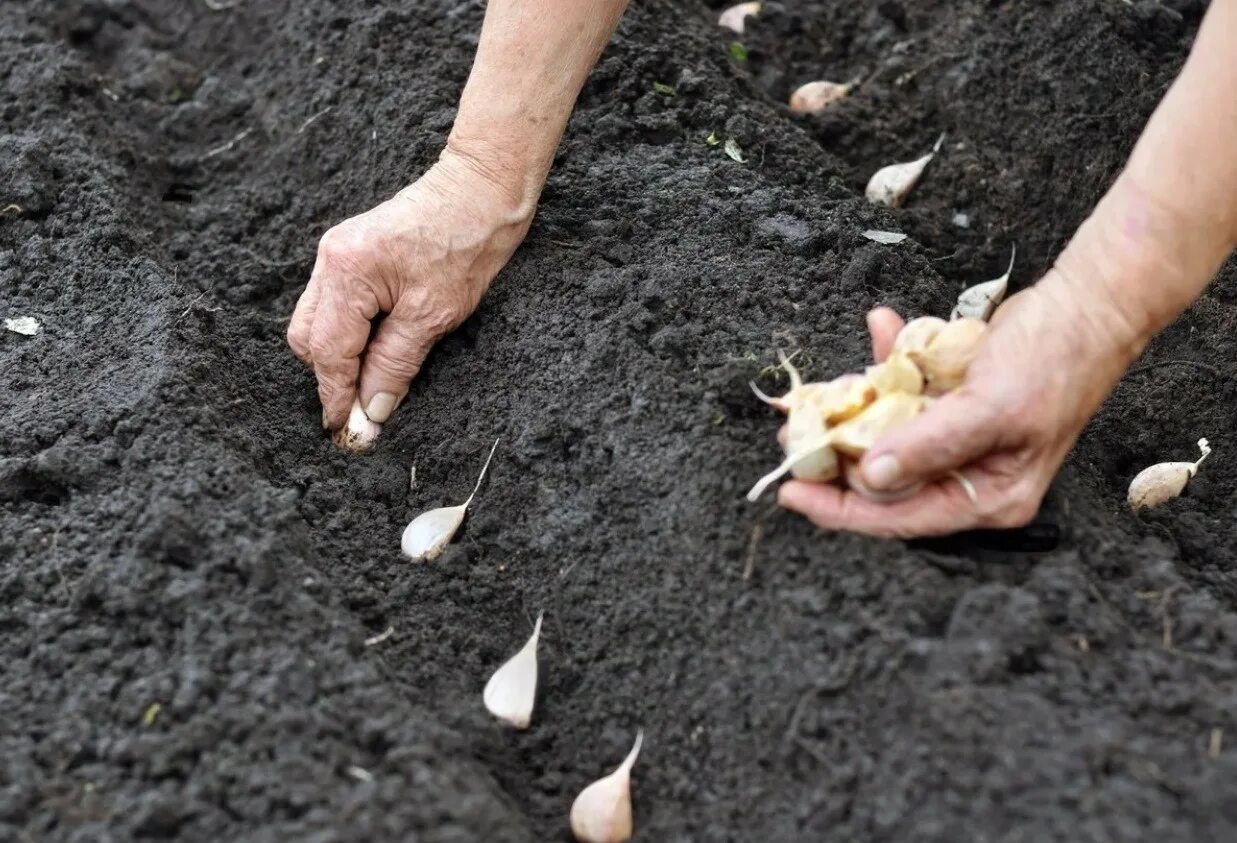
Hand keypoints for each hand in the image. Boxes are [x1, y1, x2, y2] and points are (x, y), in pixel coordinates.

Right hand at [287, 148, 533, 429]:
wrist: (482, 190)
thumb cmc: (467, 243)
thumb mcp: (433, 315)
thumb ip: (394, 364)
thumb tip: (371, 409)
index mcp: (347, 272)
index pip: (328, 351)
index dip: (336, 396)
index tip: (347, 431)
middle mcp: (331, 261)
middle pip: (309, 338)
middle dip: (330, 377)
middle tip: (362, 411)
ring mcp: (337, 254)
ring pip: (318, 323)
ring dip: (339, 357)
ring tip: (372, 382)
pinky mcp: (351, 255)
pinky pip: (335, 306)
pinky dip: (349, 335)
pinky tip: (375, 350)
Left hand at [777, 270, 1143, 537]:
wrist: (1088, 303)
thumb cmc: (1055, 360)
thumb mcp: (991, 409)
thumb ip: (930, 446)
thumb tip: (871, 478)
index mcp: (987, 497)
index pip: (899, 518)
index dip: (840, 509)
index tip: (791, 492)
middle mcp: (968, 476)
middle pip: (883, 482)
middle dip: (834, 457)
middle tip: (792, 435)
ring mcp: (957, 440)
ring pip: (885, 437)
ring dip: (851, 410)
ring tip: (815, 395)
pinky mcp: (949, 403)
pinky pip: (902, 395)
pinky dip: (884, 365)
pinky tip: (879, 327)